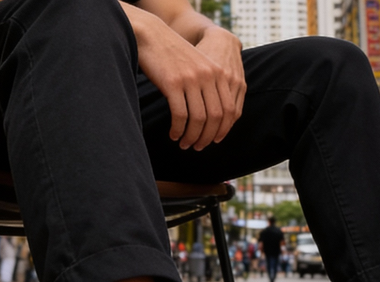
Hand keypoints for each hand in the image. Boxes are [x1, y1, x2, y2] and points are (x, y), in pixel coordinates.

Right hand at [130, 14, 242, 150]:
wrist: (151, 36)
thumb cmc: (174, 57)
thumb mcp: (199, 67)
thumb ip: (210, 86)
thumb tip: (215, 119)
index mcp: (218, 73)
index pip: (229, 110)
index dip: (223, 130)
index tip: (214, 140)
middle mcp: (208, 75)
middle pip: (215, 117)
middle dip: (207, 137)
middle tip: (198, 147)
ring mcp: (191, 79)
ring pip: (198, 119)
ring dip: (192, 137)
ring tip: (185, 144)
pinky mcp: (173, 83)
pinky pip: (180, 115)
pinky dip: (178, 129)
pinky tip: (174, 135)